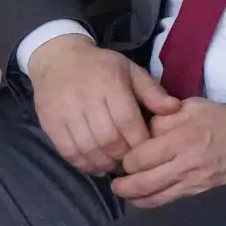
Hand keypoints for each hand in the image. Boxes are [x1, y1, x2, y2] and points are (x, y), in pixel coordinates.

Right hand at [28, 36, 178, 175]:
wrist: (57, 59)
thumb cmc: (101, 67)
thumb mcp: (130, 70)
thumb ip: (152, 91)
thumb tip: (175, 109)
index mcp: (111, 85)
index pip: (128, 121)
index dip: (140, 141)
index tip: (149, 151)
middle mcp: (87, 100)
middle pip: (109, 139)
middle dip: (124, 156)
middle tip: (134, 163)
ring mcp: (66, 113)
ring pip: (88, 148)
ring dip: (105, 163)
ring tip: (116, 166)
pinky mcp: (50, 124)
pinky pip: (68, 151)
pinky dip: (83, 164)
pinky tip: (95, 166)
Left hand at [110, 97, 225, 207]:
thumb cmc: (221, 121)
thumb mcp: (192, 107)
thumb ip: (162, 117)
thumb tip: (138, 130)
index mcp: (182, 138)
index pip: (138, 158)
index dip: (125, 160)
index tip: (124, 158)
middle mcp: (186, 164)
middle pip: (141, 183)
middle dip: (123, 185)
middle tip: (117, 182)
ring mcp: (194, 184)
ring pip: (152, 200)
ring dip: (135, 198)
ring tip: (128, 193)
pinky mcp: (201, 197)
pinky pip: (169, 206)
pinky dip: (154, 204)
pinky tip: (148, 199)